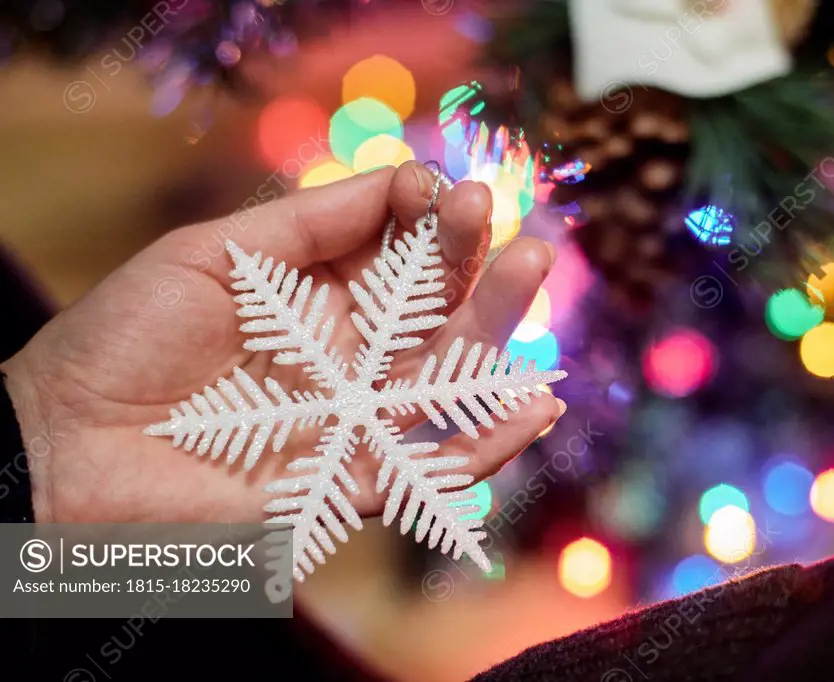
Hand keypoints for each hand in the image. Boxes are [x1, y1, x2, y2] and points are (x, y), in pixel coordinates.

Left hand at [2, 162, 563, 524]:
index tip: (445, 189)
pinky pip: (427, 469)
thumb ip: (312, 220)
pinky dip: (484, 445)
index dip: (431, 223)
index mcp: (319, 300)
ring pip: (444, 379)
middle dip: (477, 266)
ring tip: (529, 269)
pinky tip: (533, 405)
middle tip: (514, 227)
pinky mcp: (346, 484)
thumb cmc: (125, 337)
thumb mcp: (219, 253)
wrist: (65, 441)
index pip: (399, 258)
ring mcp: (351, 421)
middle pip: (436, 314)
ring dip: (495, 330)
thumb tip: (407, 176)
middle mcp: (347, 359)